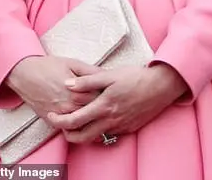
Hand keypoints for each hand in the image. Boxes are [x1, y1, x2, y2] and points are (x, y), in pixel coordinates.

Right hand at [6, 56, 99, 120]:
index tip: (110, 91)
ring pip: (82, 122)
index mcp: (77, 91)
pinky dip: (77, 125)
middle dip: (100, 106)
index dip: (107, 94)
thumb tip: (106, 74)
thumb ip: (90, 70)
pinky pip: (68, 128)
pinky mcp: (52, 121)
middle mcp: (69, 106)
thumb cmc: (48, 66)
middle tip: (106, 100)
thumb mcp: (72, 63)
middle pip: (93, 112)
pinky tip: (81, 117)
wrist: (25, 74)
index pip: (100, 98)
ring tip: (94, 108)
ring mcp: (60, 116)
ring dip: (89, 117)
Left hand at [46, 63, 187, 142]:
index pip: (74, 121)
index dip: (59, 121)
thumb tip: (67, 85)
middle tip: (60, 126)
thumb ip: (87, 81)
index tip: (50, 117)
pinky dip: (98, 132)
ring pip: (95, 138)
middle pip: (82, 137)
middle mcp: (110, 120)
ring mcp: (120, 127)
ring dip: (82, 134)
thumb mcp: (110, 75)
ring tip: (75, 125)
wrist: (160, 87)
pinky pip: (108, 135)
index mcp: (103, 106)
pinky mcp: (128, 129)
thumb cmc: (135, 77)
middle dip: (67, 134)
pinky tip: (96, 122)